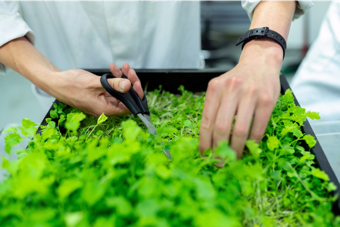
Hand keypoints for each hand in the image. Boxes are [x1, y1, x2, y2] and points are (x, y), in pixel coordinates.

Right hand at [47, 63, 143, 116]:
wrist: (56, 82)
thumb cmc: (71, 85)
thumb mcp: (95, 83)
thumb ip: (113, 85)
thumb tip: (129, 86)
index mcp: (105, 110)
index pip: (129, 107)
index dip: (135, 95)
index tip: (136, 82)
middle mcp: (106, 108)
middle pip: (126, 98)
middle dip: (130, 83)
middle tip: (129, 70)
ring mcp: (103, 101)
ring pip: (120, 92)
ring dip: (123, 78)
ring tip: (123, 66)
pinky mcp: (100, 95)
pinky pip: (112, 88)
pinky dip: (114, 79)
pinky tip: (113, 68)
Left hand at [199, 39, 281, 158]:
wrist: (259, 62)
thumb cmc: (237, 80)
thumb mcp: (220, 88)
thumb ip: (214, 109)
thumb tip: (209, 140)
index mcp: (215, 88)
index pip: (206, 121)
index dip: (204, 142)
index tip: (204, 155)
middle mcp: (231, 90)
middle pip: (222, 128)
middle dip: (219, 150)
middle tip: (219, 162)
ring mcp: (250, 94)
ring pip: (240, 130)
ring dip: (236, 149)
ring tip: (233, 159)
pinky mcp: (267, 100)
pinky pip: (258, 127)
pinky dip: (252, 142)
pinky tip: (248, 148)